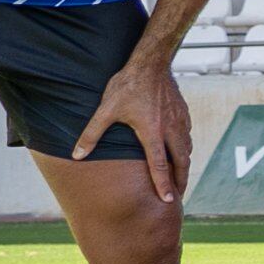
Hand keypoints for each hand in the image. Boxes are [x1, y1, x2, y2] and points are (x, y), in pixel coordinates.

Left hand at [74, 57, 192, 205]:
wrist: (151, 62)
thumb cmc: (128, 85)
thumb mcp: (105, 109)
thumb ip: (91, 134)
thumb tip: (76, 155)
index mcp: (152, 133)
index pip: (159, 166)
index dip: (164, 185)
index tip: (169, 202)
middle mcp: (170, 129)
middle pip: (181, 162)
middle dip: (181, 181)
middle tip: (178, 197)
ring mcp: (180, 121)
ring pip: (187, 150)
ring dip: (184, 166)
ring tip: (180, 177)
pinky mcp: (183, 112)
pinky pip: (187, 136)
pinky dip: (185, 148)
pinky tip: (180, 150)